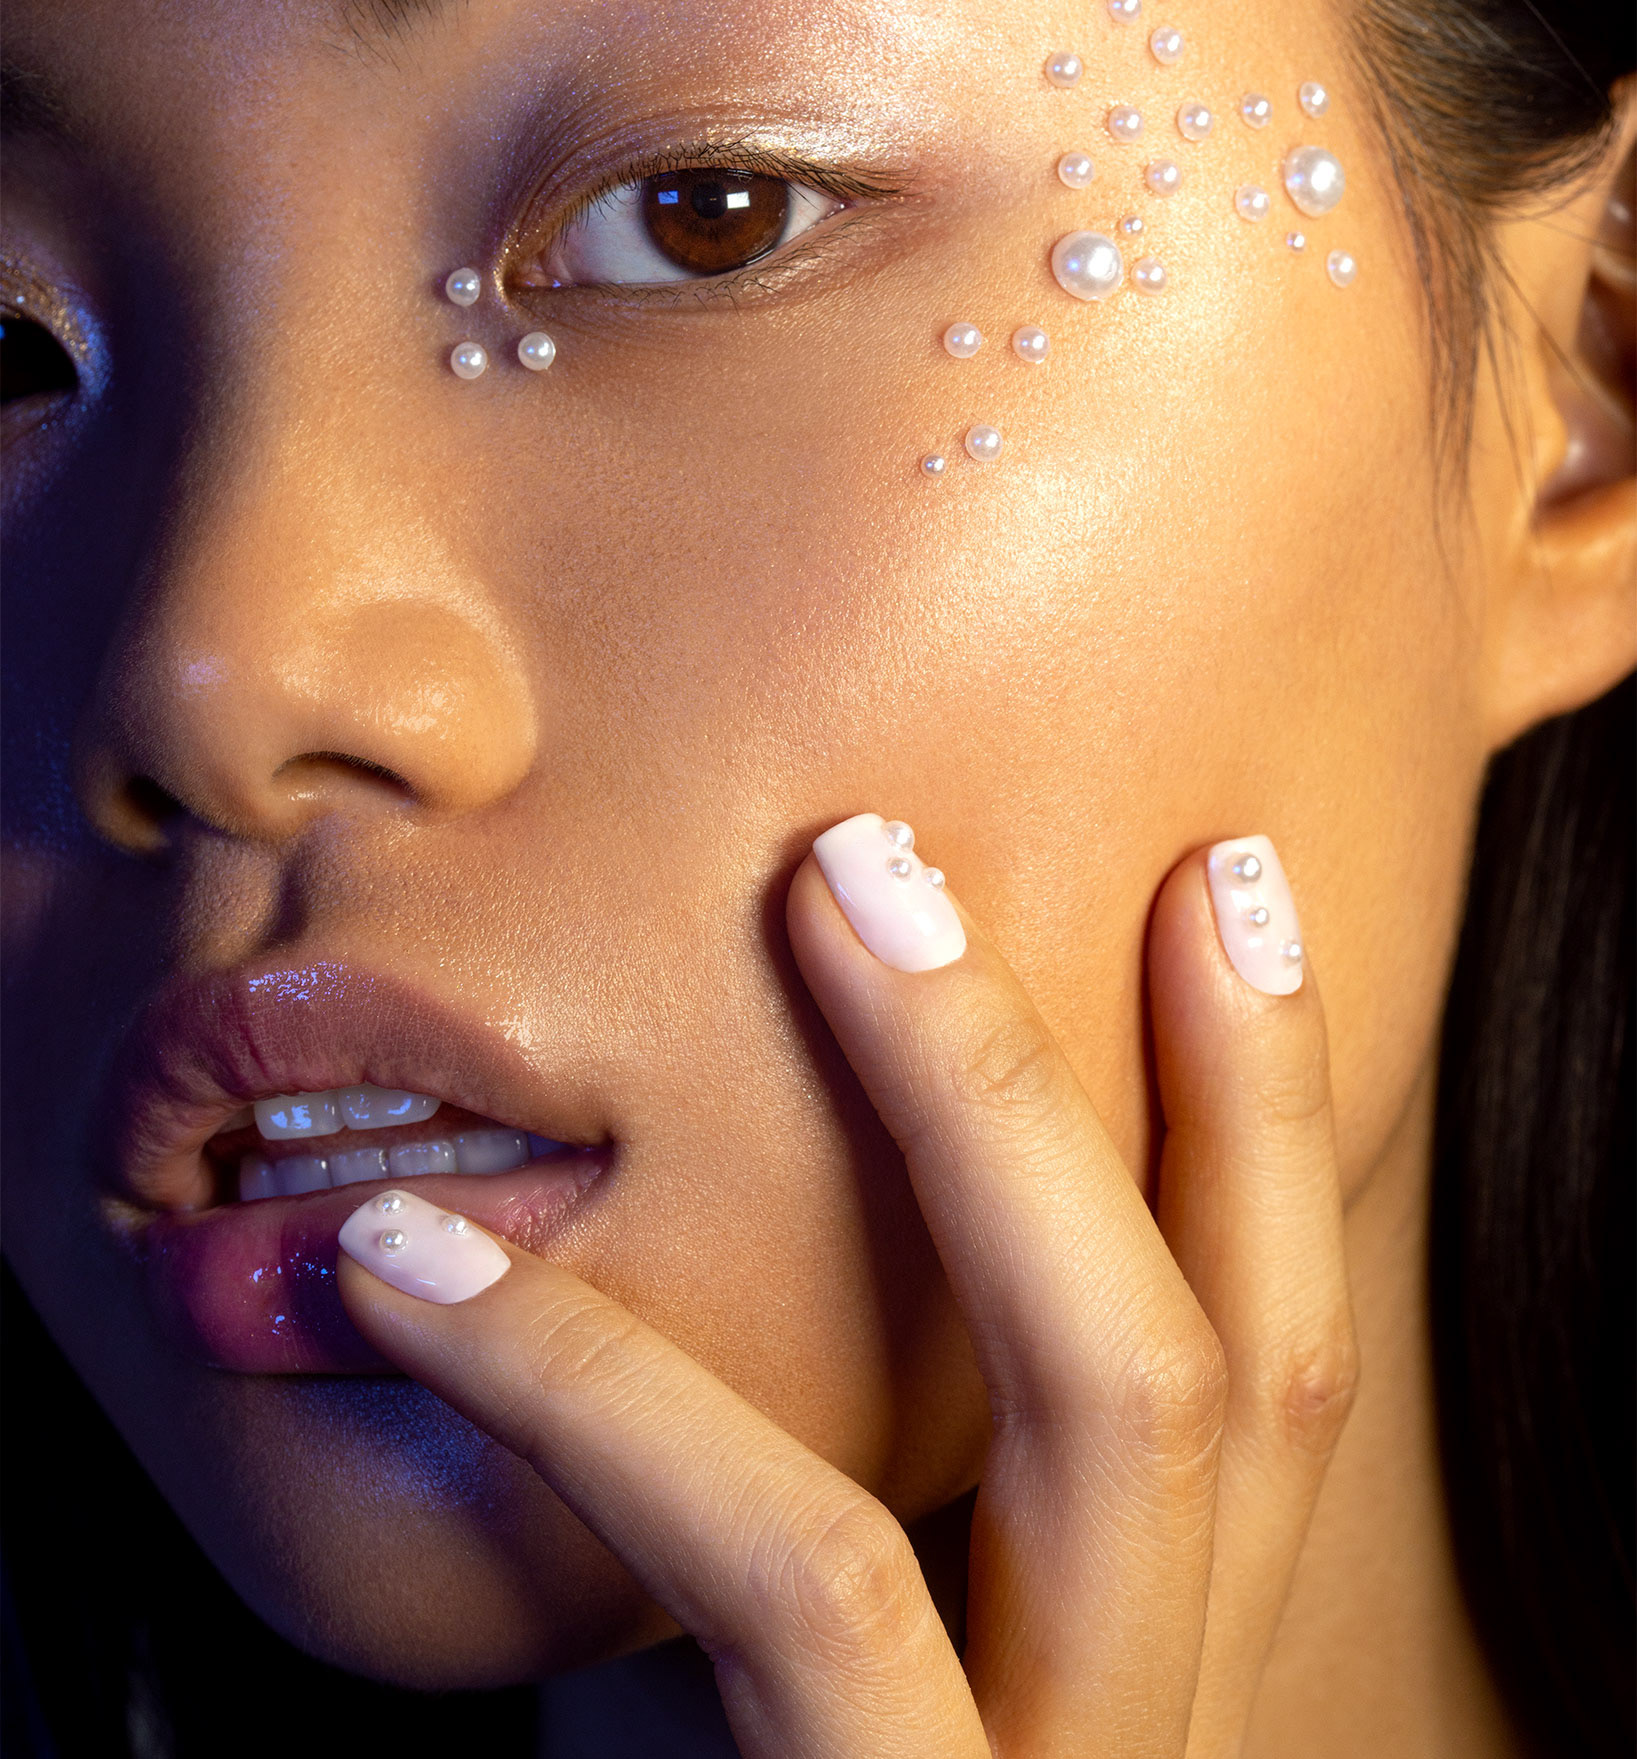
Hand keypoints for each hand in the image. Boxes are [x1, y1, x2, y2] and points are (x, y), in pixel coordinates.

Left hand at [338, 818, 1355, 1756]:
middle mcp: (1161, 1736)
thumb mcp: (835, 1726)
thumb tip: (703, 1314)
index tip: (1225, 888)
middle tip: (928, 851)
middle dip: (1119, 1068)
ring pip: (1100, 1416)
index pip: (1275, 1360)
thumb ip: (838, 1555)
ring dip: (969, 1124)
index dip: (1275, 1112)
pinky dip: (614, 1389)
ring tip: (825, 905)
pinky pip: (809, 1579)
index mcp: (1152, 1681)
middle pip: (1225, 1358)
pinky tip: (424, 1274)